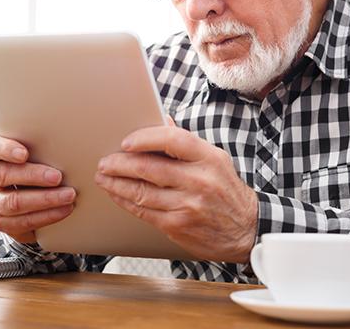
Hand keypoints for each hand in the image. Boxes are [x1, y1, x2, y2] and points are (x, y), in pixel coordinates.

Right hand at [0, 135, 75, 243]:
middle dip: (33, 176)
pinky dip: (46, 216)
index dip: (6, 149)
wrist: (17, 200)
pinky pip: (22, 221)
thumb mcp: (27, 154)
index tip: (25, 153)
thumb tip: (66, 140)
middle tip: (58, 177)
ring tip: (68, 196)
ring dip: (45, 199)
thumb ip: (36, 146)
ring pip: (13, 202)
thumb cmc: (27, 167)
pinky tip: (63, 210)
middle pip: (3, 175)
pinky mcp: (0, 222)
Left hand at [94, 120, 257, 262]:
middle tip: (105, 161)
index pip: (171, 140)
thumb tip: (162, 121)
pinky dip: (125, 201)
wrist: (246, 229)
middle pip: (148, 168)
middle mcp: (198, 181)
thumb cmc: (226, 190)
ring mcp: (187, 205)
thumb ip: (186, 143)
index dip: (144, 138)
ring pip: (141, 192)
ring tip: (103, 176)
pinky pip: (143, 212)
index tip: (125, 142)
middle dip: (119, 164)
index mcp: (208, 159)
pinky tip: (117, 194)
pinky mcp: (177, 226)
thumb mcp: (215, 160)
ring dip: (116, 183)